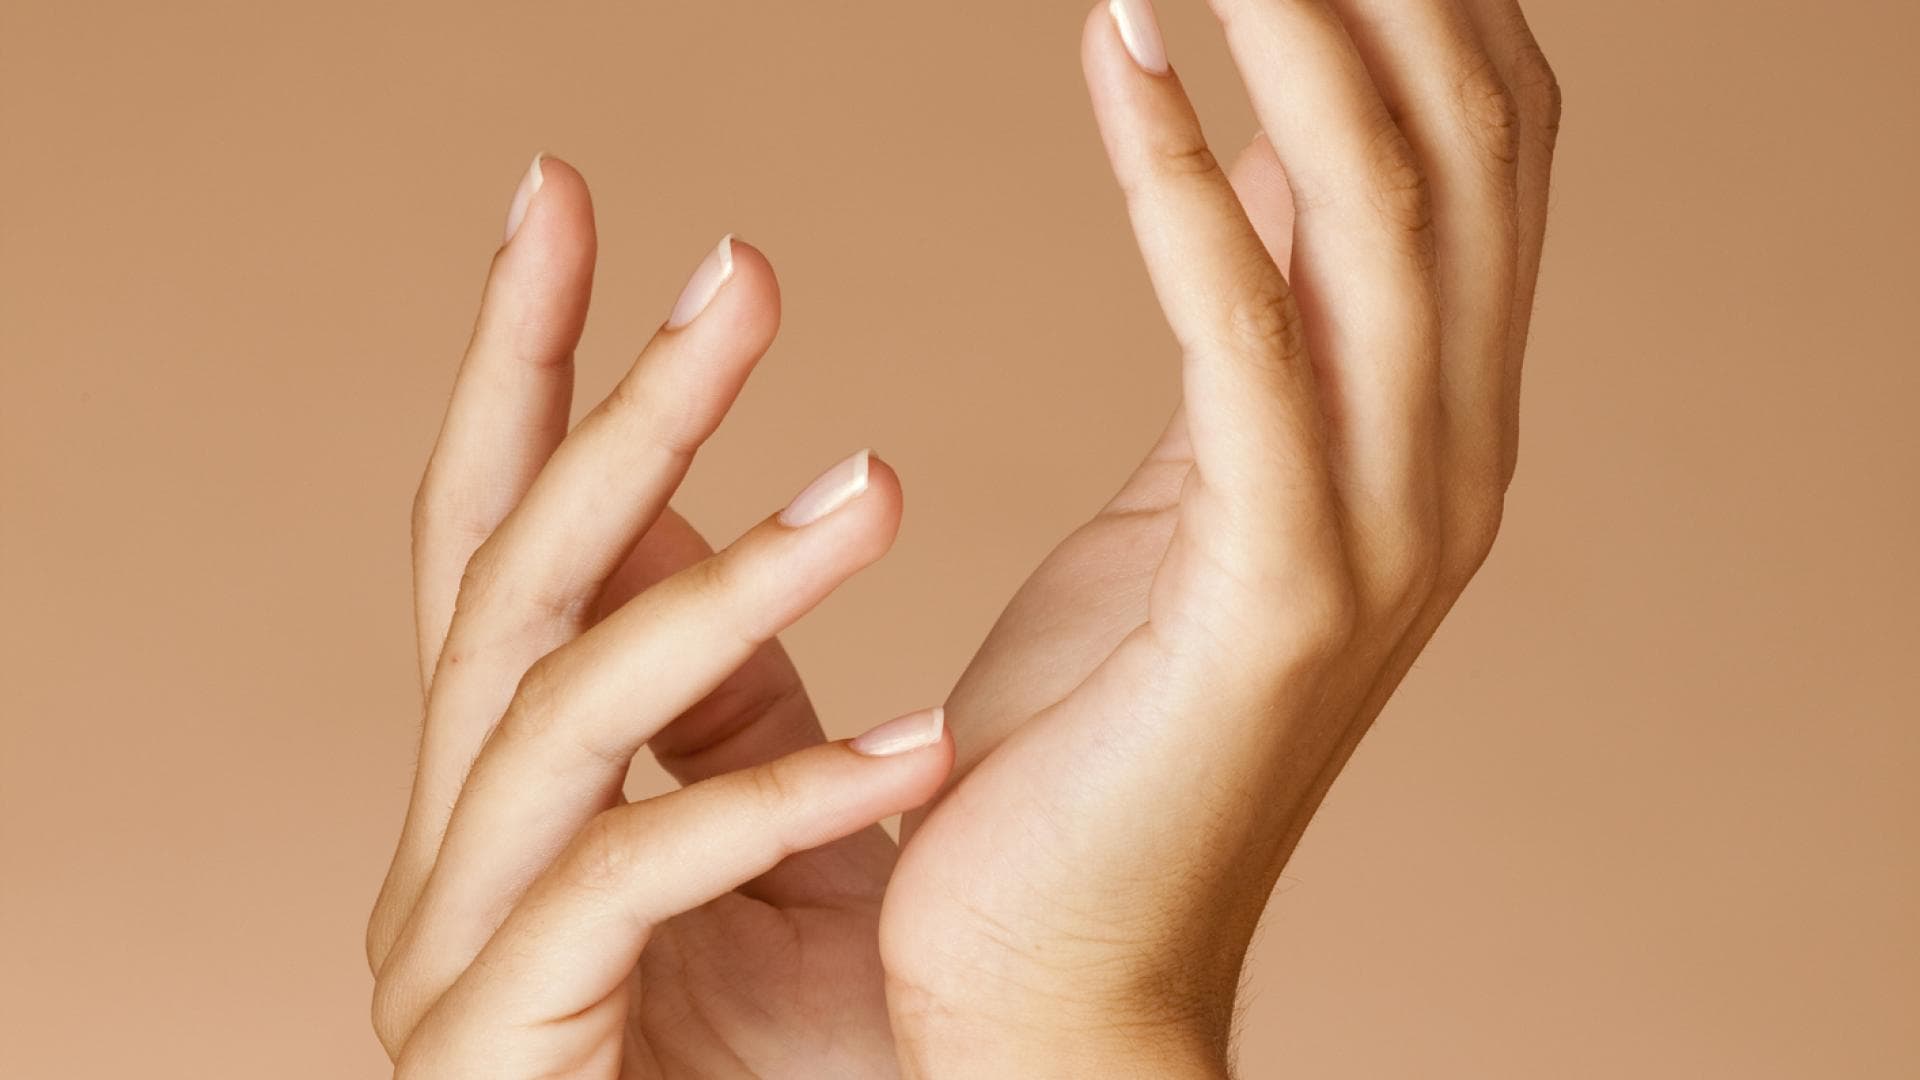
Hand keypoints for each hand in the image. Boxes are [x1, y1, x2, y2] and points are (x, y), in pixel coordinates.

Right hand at [365, 158, 952, 1077]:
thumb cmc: (800, 1049)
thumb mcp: (766, 828)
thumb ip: (731, 685)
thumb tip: (784, 497)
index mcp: (520, 772)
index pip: (505, 526)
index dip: (527, 361)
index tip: (569, 201)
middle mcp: (459, 835)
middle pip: (507, 578)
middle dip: (615, 414)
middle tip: (743, 274)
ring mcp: (460, 941)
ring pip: (557, 704)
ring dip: (727, 584)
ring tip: (887, 490)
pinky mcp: (500, 1040)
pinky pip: (636, 881)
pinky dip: (777, 800)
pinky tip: (923, 751)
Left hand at [880, 0, 1560, 1070]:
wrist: (1060, 968)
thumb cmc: (1094, 734)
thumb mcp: (1188, 494)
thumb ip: (1247, 328)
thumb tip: (1241, 148)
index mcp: (1428, 435)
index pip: (1479, 156)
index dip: (1430, 2)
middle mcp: (1448, 464)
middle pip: (1461, 149)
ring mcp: (1384, 531)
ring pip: (1381, 216)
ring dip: (1307, 30)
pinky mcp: (1275, 594)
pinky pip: (1244, 339)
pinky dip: (1180, 182)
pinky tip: (1116, 52)